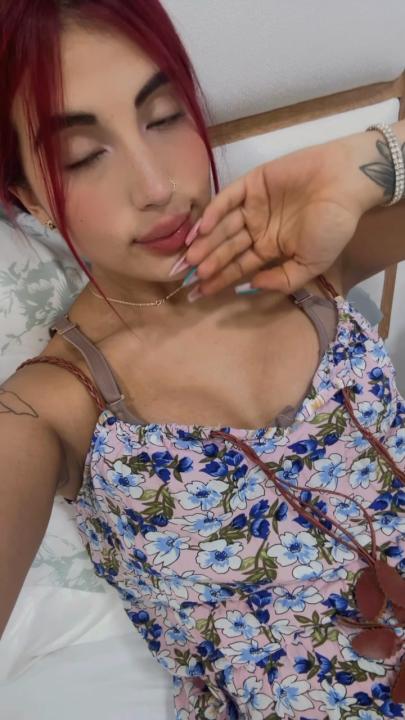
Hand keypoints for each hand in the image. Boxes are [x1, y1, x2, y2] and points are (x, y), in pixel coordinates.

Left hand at [186, 139, 366, 294]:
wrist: (346, 184)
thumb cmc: (333, 226)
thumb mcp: (312, 264)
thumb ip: (283, 279)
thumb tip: (251, 286)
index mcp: (270, 248)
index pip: (239, 267)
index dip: (219, 280)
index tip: (199, 294)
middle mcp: (258, 228)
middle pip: (226, 248)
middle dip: (207, 263)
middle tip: (187, 277)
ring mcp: (253, 205)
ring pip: (223, 226)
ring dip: (207, 242)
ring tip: (191, 259)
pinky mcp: (252, 183)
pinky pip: (228, 199)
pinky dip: (214, 213)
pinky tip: (201, 230)